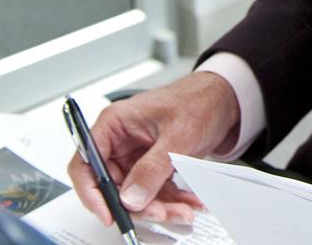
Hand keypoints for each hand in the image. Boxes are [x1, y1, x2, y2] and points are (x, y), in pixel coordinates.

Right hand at [67, 72, 241, 225]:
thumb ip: (152, 167)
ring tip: (182, 210)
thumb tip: (131, 197)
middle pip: (113, 185)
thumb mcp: (177, 134)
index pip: (86, 164)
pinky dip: (171, 200)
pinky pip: (154, 190)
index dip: (91, 192)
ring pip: (135, 193)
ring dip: (159, 206)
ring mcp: (137, 155)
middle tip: (159, 212)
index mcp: (115, 124)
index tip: (108, 213)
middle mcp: (121, 141)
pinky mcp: (153, 165)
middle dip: (135, 204)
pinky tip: (188, 203)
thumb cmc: (199, 100)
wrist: (225, 98)